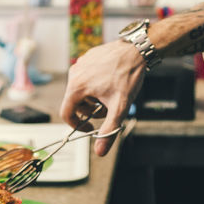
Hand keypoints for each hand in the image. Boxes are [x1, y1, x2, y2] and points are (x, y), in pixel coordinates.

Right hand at [61, 40, 144, 156]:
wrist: (137, 50)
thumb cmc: (127, 77)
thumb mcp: (119, 107)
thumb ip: (109, 131)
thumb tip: (100, 152)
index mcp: (77, 86)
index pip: (66, 113)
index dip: (77, 125)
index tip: (91, 128)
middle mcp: (74, 73)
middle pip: (74, 102)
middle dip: (89, 111)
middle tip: (107, 110)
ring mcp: (80, 63)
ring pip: (81, 89)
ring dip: (93, 98)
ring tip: (110, 96)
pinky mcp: (88, 57)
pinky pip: (86, 77)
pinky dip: (95, 84)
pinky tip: (111, 82)